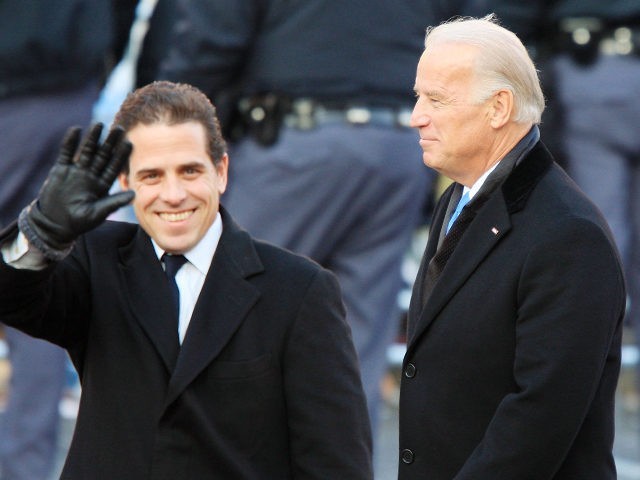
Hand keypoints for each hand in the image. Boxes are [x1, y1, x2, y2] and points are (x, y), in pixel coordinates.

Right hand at [18, 123, 134, 259]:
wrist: (54, 224)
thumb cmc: (78, 222)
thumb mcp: (98, 213)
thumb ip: (114, 202)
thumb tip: (134, 195)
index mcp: (103, 185)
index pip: (114, 167)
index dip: (122, 155)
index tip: (130, 143)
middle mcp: (92, 175)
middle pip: (103, 155)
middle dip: (110, 142)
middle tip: (119, 128)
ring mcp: (77, 171)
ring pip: (87, 151)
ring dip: (92, 138)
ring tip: (98, 124)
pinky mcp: (61, 170)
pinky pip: (66, 153)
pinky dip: (70, 142)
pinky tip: (76, 130)